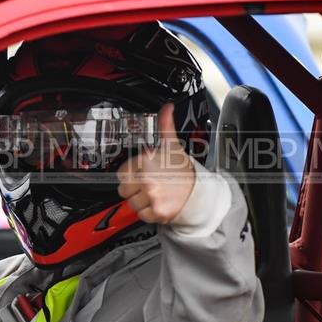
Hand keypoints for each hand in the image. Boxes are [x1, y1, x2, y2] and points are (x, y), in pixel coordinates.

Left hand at [117, 102, 195, 223]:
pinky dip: (148, 211)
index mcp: (147, 162)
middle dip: (134, 188)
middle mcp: (147, 180)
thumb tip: (167, 107)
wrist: (200, 192)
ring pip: (131, 203)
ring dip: (141, 200)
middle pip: (123, 189)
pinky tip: (158, 202)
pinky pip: (141, 214)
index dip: (131, 173)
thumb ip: (165, 125)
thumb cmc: (184, 170)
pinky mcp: (156, 212)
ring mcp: (152, 197)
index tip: (141, 173)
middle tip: (148, 184)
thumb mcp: (172, 145)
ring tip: (155, 193)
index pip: (122, 172)